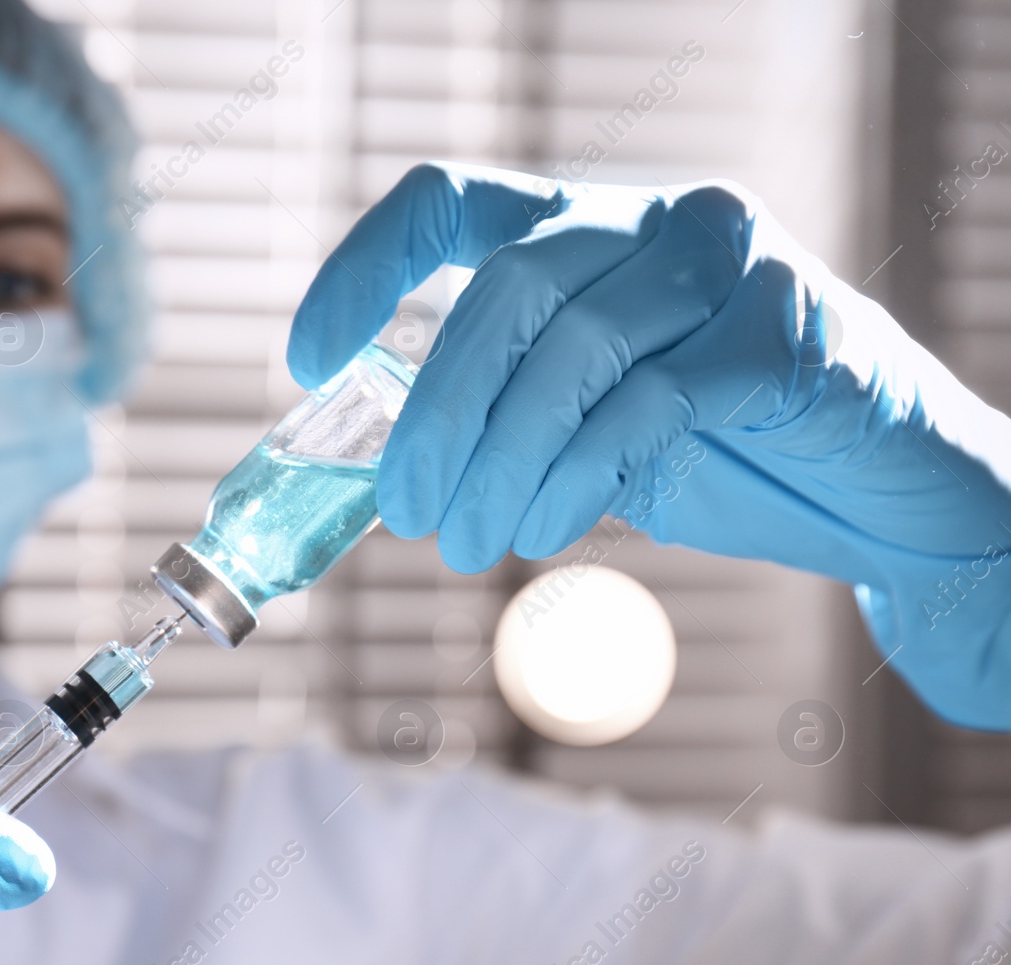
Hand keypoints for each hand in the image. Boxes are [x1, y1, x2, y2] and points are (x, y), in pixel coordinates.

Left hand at [287, 162, 1010, 727]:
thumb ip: (506, 411)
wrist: (879, 502)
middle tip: (409, 512)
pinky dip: (576, 476)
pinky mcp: (789, 334)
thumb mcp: (588, 425)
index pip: (455, 201)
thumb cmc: (720, 456)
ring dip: (500, 460)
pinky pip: (649, 400)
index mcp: (592, 224)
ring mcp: (733, 264)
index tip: (305, 362)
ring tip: (470, 542)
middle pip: (506, 289)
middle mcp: (658, 220)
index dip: (366, 269)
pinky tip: (548, 530)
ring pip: (574, 345)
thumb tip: (381, 459)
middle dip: (436, 415)